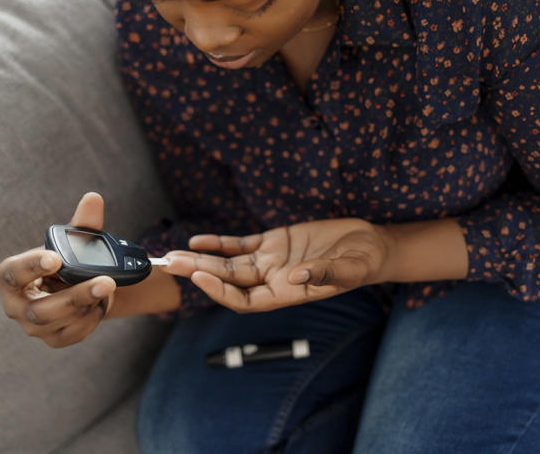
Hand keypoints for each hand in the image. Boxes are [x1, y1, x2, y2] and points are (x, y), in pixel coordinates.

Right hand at [0, 192, 116, 347]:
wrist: (78, 285)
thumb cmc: (67, 259)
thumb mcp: (75, 241)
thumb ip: (82, 224)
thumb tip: (94, 199)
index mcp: (11, 275)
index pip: (13, 273)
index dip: (32, 267)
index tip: (55, 258)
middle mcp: (15, 305)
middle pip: (40, 310)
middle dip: (75, 296)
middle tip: (107, 281)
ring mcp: (33, 326)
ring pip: (58, 324)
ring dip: (89, 306)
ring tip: (110, 286)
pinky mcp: (53, 339)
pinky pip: (73, 334)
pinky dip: (93, 318)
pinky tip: (102, 302)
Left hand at [162, 218, 391, 312]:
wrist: (369, 245)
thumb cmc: (362, 262)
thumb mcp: (349, 269)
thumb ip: (323, 275)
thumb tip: (295, 278)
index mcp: (286, 293)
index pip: (243, 299)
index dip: (220, 291)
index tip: (200, 276)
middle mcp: (272, 279)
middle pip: (227, 279)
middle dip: (198, 271)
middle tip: (170, 264)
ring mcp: (271, 260)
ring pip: (228, 262)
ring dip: (202, 257)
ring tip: (173, 254)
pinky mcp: (273, 242)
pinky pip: (240, 244)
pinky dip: (219, 242)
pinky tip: (198, 240)